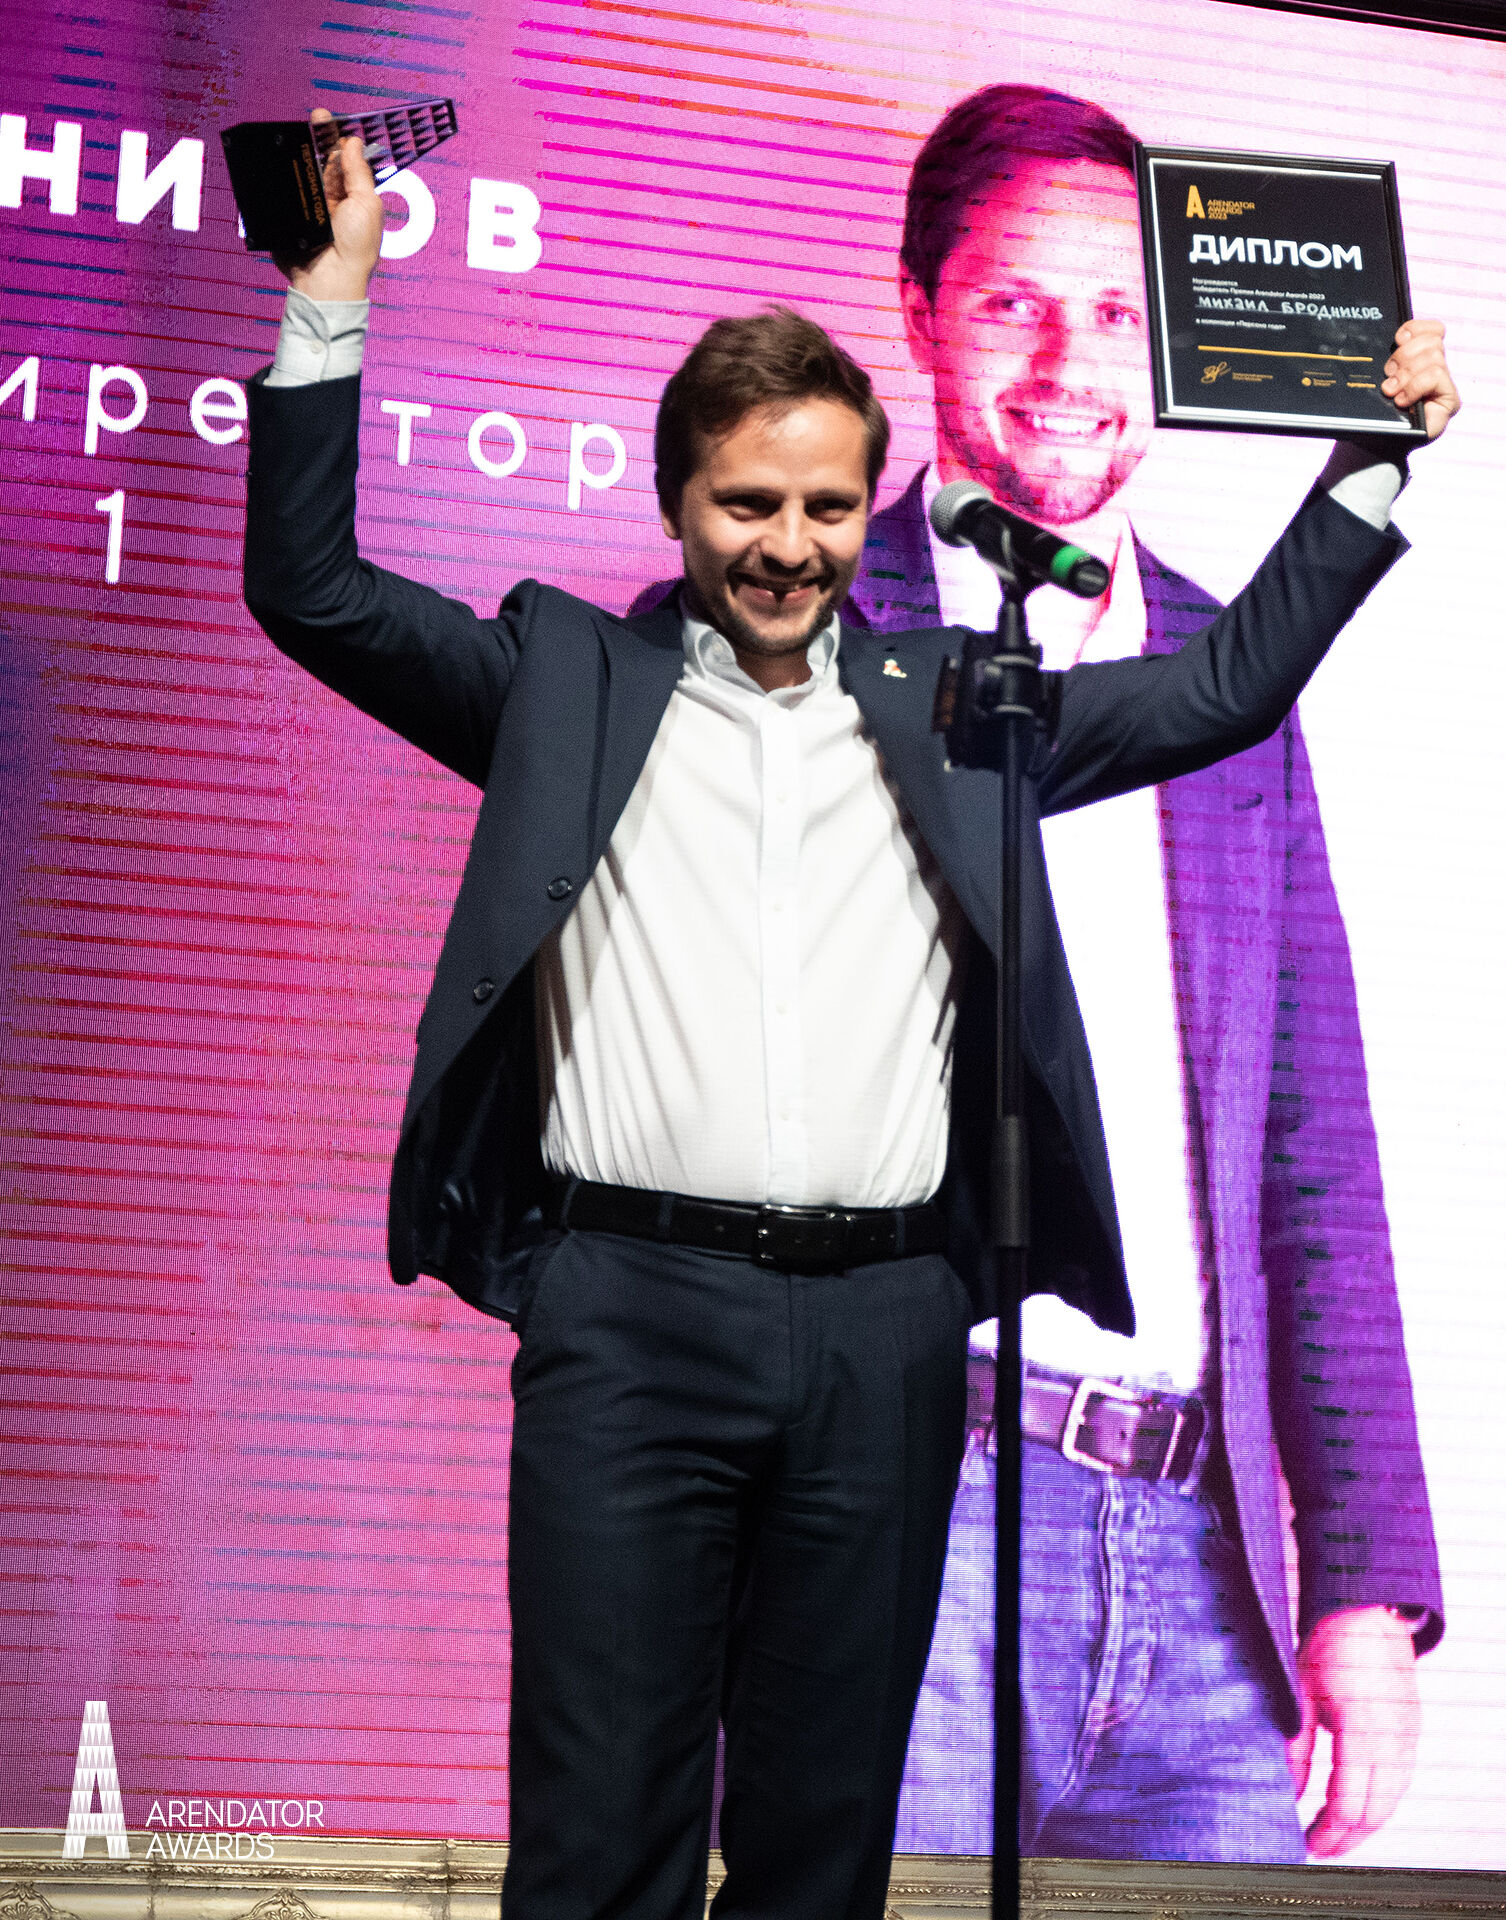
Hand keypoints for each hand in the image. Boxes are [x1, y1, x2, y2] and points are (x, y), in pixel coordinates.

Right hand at [278, 109, 383, 301]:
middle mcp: (330, 197)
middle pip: (320, 160)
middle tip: (312, 117)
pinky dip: (279, 176)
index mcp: (352, 194)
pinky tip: (277, 158)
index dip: (334, 137)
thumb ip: (359, 174)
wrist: (328, 280)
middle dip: (316, 137)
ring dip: (297, 153)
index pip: (342, 159)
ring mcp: (309, 205)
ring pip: (300, 172)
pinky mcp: (290, 215)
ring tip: (295, 133)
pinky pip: (282, 191)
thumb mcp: (367, 206)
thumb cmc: (356, 249)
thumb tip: (353, 142)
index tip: (325, 118)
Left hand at [1287, 1604, 1420, 1856]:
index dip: (1326, 1832)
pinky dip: (1380, 1803)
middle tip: (1317, 1847)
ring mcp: (1408, 1737)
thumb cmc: (1327, 1645)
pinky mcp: (1413, 1731)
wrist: (1366, 1611)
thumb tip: (1288, 1793)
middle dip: (1346, 1838)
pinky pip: (1400, 1782)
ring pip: (1392, 1802)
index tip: (1305, 1842)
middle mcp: (1392, 1741)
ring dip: (1364, 1825)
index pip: (1347, 1804)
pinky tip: (1356, 1805)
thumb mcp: (1300, 1694)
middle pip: (1374, 1814)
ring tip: (1333, 1832)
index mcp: (1360, 1731)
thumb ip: (1296, 1747)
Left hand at [1380, 318, 1460, 440]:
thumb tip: (1389, 339)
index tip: (1397, 339)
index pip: (1432, 329)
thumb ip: (1387, 363)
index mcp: (1421, 359)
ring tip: (1392, 391)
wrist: (1376, 447)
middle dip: (1404, 355)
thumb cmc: (1375, 415)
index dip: (1415, 328)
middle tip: (1388, 375)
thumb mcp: (1376, 384)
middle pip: (1432, 341)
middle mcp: (1436, 369)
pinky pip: (1436, 375)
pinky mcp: (1449, 400)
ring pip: (1434, 356)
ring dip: (1407, 373)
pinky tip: (1402, 399)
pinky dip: (1416, 385)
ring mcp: (1443, 385)